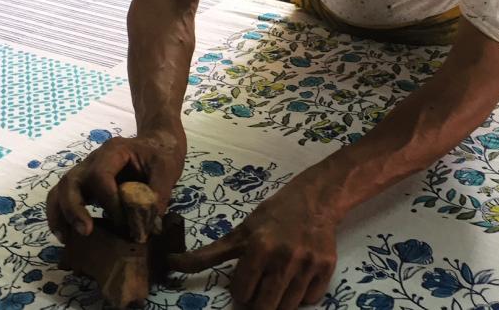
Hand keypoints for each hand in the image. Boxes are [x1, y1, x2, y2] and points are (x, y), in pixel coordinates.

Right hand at [46, 130, 185, 241]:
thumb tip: (150, 228)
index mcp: (113, 151)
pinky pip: (63, 197)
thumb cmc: (161, 154)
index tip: (124, 221)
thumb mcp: (167, 169)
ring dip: (60, 214)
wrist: (157, 144)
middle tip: (86, 231)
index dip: (109, 201)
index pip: (100, 176)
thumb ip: (158, 196)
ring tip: (66, 239)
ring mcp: (85, 172)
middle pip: (71, 182)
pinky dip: (60, 215)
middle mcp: (93, 160)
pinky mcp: (85, 185)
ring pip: (60, 190)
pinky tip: (66, 236)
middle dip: (74, 209)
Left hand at [168, 178, 338, 309]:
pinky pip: (310, 300)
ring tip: (279, 279)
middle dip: (259, 300)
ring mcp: (309, 264)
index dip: (242, 288)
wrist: (316, 199)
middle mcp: (285, 257)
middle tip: (262, 283)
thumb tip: (171, 263)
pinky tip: (298, 276)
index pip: (242, 292)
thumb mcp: (241, 231)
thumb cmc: (273, 215)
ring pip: (288, 307)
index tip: (248, 276)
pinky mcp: (328, 268)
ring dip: (279, 300)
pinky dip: (302, 295)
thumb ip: (208, 254)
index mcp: (259, 246)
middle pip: (264, 306)